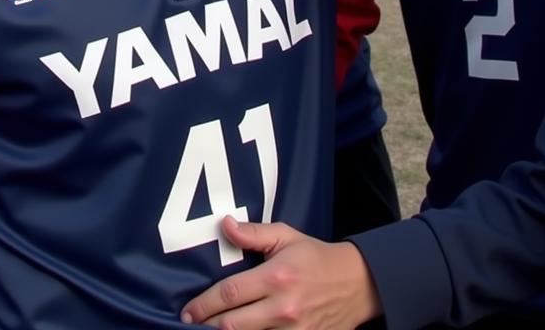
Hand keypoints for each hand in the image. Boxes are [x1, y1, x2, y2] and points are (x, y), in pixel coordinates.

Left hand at [180, 217, 380, 328]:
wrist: (356, 284)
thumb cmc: (315, 257)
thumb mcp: (285, 236)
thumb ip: (254, 233)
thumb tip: (225, 224)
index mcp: (276, 278)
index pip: (230, 294)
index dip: (204, 304)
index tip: (187, 310)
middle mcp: (283, 309)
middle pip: (234, 325)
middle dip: (207, 326)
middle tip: (188, 324)